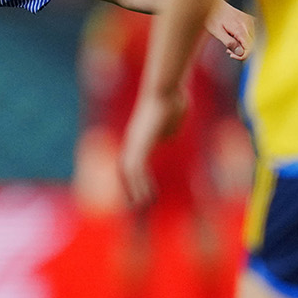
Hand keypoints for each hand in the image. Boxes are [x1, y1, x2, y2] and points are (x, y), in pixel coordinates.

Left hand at [118, 86, 188, 208]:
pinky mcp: (139, 145)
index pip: (132, 163)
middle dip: (128, 188)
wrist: (166, 91)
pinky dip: (140, 185)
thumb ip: (165, 131)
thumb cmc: (172, 100)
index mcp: (141, 137)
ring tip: (140, 207)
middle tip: (133, 207)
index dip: (133, 178)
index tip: (138, 193)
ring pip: (129, 171)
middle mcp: (134, 141)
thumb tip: (166, 137)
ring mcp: (135, 143)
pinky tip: (144, 197)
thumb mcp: (170, 121)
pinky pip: (136, 169)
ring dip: (134, 190)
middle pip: (125, 169)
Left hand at [205, 0, 254, 59]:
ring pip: (252, 40)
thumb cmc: (212, 15)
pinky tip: (235, 37)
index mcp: (240, 28)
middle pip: (252, 45)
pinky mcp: (249, 18)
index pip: (249, 48)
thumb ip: (229, 42)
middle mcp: (248, 24)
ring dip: (242, 44)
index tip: (232, 55)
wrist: (214, 3)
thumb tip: (240, 52)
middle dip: (240, 51)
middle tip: (228, 50)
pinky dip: (244, 38)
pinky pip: (251, 32)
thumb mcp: (216, 32)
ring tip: (230, 42)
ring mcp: (250, 20)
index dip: (241, 56)